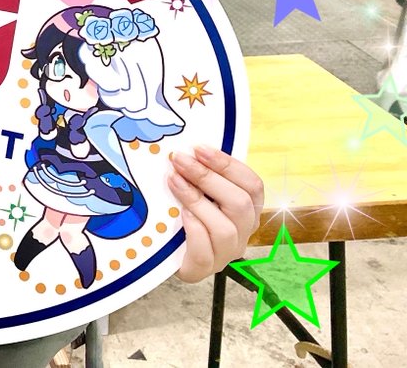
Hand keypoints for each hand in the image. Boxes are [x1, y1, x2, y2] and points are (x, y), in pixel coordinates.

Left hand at [168, 146, 264, 282]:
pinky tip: (179, 214)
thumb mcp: (197, 190)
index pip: (252, 186)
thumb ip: (202, 175)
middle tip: (180, 160)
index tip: (200, 148)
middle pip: (240, 204)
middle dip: (207, 177)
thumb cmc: (183, 213)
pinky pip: (205, 252)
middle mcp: (241, 233)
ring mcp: (225, 254)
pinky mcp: (203, 269)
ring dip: (197, 200)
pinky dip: (193, 230)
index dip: (228, 165)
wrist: (163, 251)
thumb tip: (188, 148)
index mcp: (246, 210)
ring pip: (225, 229)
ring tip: (174, 182)